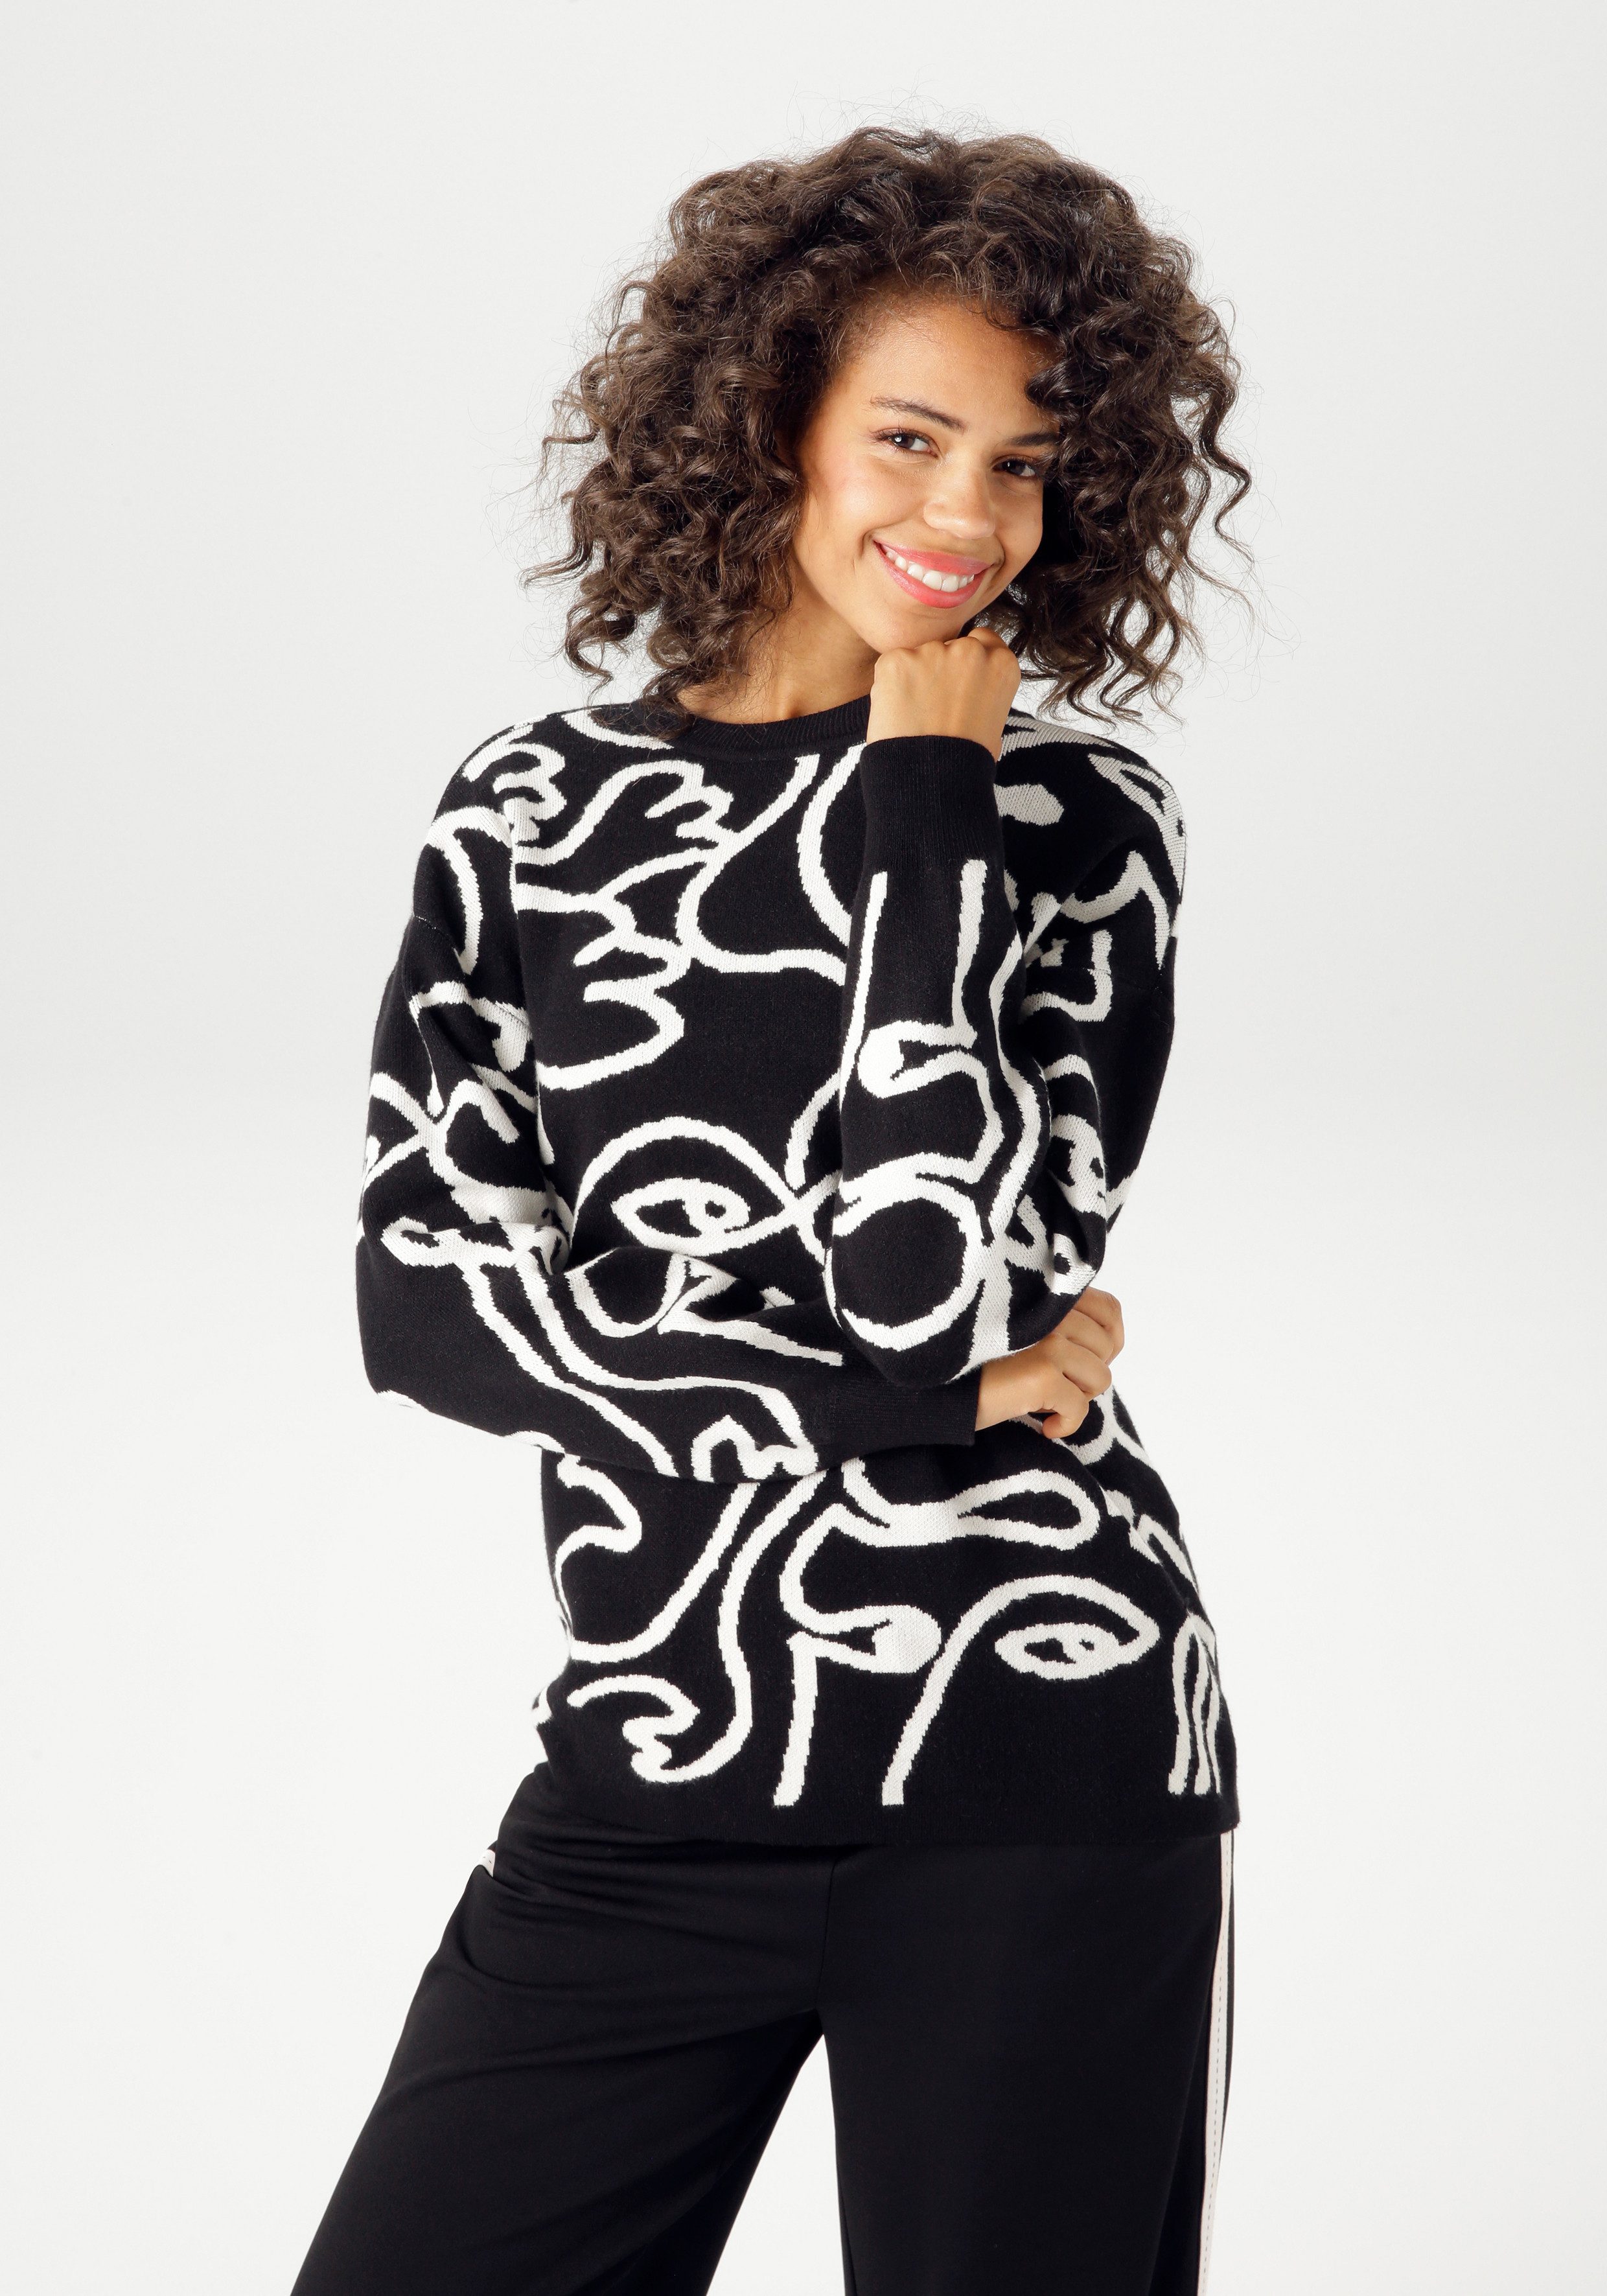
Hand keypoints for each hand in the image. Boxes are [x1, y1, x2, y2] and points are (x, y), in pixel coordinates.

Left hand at [866, 626, 1020, 759]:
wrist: (933, 783)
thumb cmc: (964, 761)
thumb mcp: (992, 720)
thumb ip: (983, 689)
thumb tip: (966, 683)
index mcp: (1002, 664)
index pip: (983, 640)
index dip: (967, 663)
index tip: (958, 684)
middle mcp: (971, 651)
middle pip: (949, 645)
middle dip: (939, 669)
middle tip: (932, 708)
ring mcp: (933, 652)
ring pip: (918, 656)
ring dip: (913, 678)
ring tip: (914, 717)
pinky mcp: (898, 660)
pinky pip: (891, 666)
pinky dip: (889, 686)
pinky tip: (897, 714)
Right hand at [974, 1289, 1124, 1440]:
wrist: (932, 1389)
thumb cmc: (977, 1364)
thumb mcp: (1025, 1331)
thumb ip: (1061, 1323)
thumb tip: (1109, 1345)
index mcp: (1047, 1294)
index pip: (1110, 1310)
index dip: (1107, 1343)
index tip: (1080, 1364)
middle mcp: (1049, 1310)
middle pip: (1107, 1349)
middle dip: (1086, 1376)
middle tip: (1053, 1386)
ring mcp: (1048, 1341)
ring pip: (1099, 1379)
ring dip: (1075, 1398)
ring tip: (1043, 1401)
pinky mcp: (1042, 1374)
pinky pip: (1080, 1407)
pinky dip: (1065, 1424)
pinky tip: (1042, 1425)